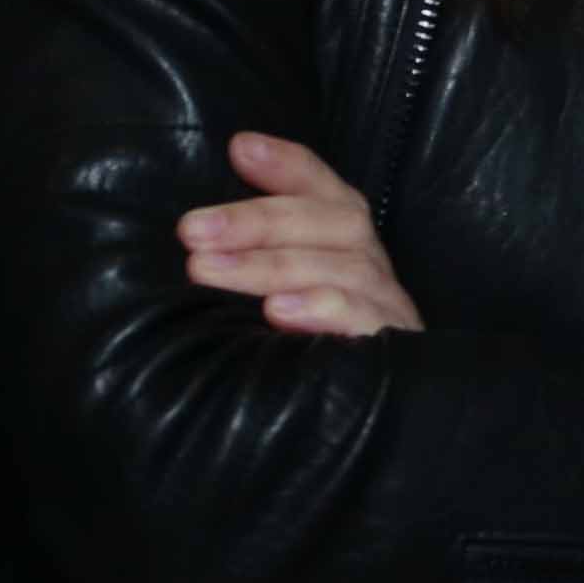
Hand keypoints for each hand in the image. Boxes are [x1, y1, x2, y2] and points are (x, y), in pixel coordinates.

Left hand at [179, 134, 426, 336]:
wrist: (370, 433)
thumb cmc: (302, 358)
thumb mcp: (274, 299)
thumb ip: (255, 256)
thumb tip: (212, 199)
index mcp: (348, 249)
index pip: (327, 193)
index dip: (289, 167)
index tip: (239, 149)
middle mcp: (373, 270)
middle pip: (334, 222)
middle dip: (258, 220)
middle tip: (191, 231)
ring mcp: (388, 309)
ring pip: (343, 266)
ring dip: (269, 264)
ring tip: (207, 270)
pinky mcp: (392, 350)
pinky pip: (365, 320)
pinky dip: (323, 308)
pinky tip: (278, 312)